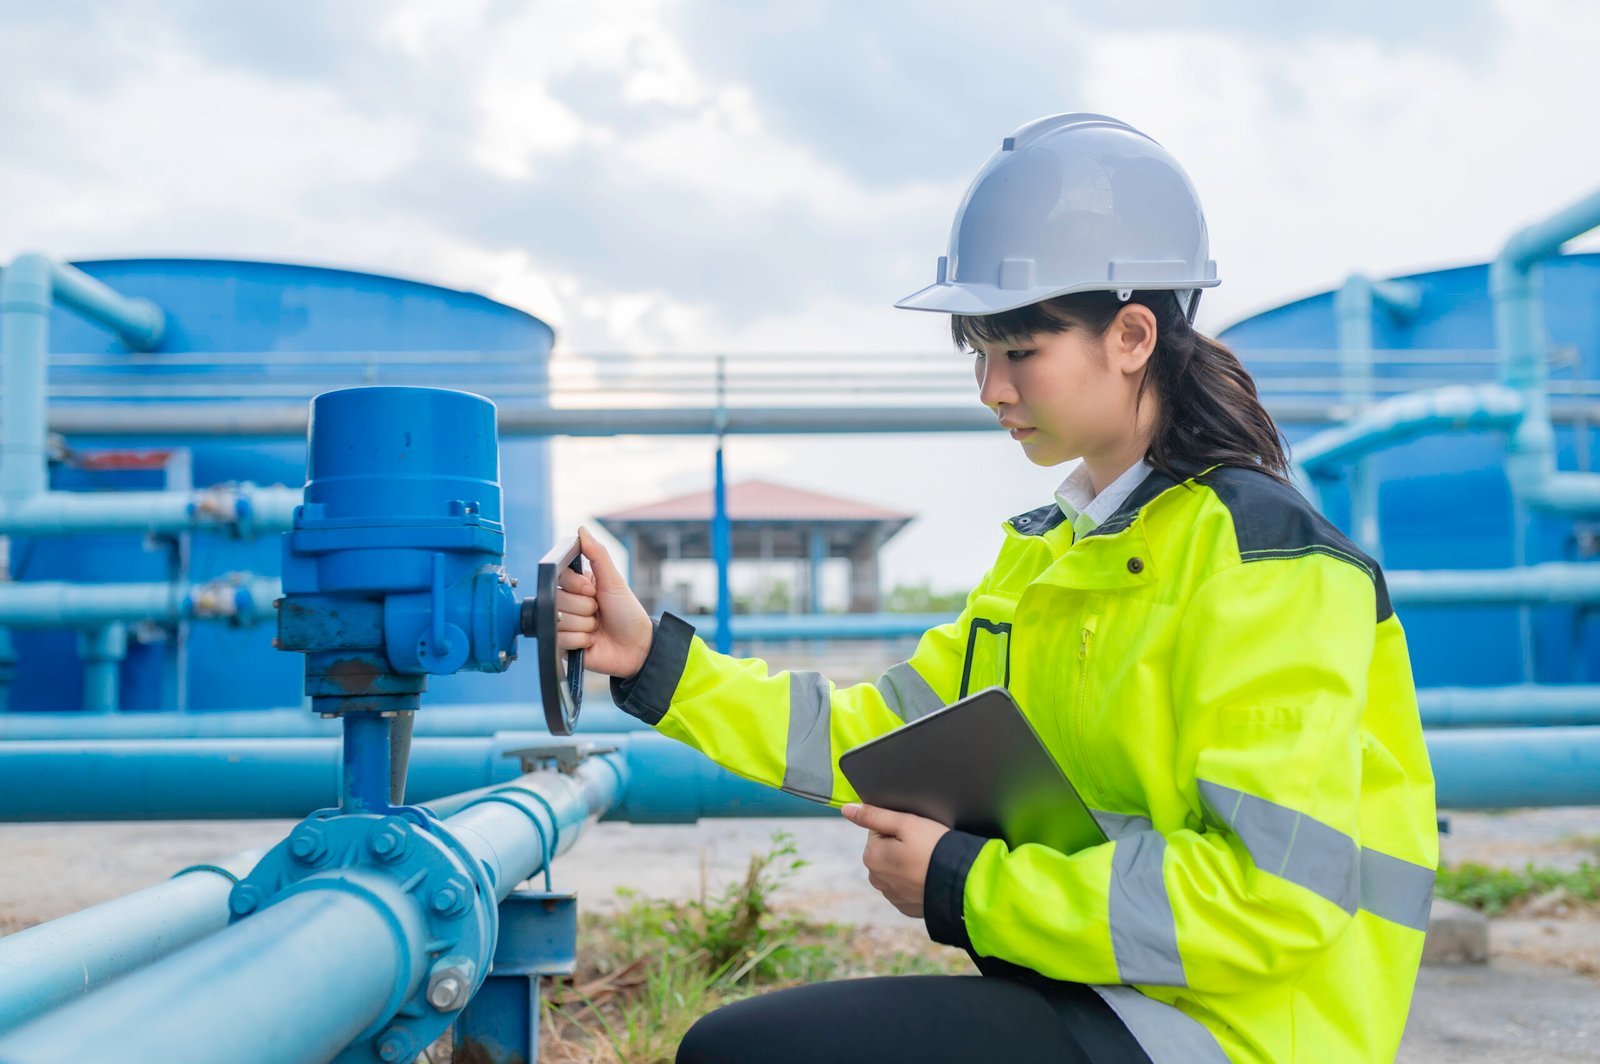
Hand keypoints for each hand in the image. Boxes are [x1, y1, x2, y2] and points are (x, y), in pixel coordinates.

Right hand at [554, 526, 653, 677]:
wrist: (636, 647)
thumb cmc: (627, 612)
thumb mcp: (614, 581)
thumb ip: (597, 555)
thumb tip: (582, 529)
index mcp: (576, 586)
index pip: (559, 577)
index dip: (578, 586)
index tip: (594, 592)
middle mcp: (567, 604)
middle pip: (558, 600)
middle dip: (585, 608)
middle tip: (598, 612)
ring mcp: (563, 625)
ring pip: (560, 621)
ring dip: (585, 626)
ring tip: (597, 627)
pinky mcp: (563, 645)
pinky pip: (563, 639)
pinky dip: (582, 640)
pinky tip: (592, 641)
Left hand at [842, 803, 948, 918]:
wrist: (961, 883)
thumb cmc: (934, 848)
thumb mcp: (906, 823)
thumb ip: (874, 815)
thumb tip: (847, 809)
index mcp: (871, 857)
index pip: (878, 830)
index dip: (898, 827)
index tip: (916, 833)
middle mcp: (876, 879)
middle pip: (886, 850)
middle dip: (901, 845)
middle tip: (924, 846)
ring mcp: (891, 895)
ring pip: (896, 869)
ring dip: (908, 863)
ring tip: (928, 861)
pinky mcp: (906, 906)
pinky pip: (907, 886)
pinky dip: (916, 880)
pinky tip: (929, 876)